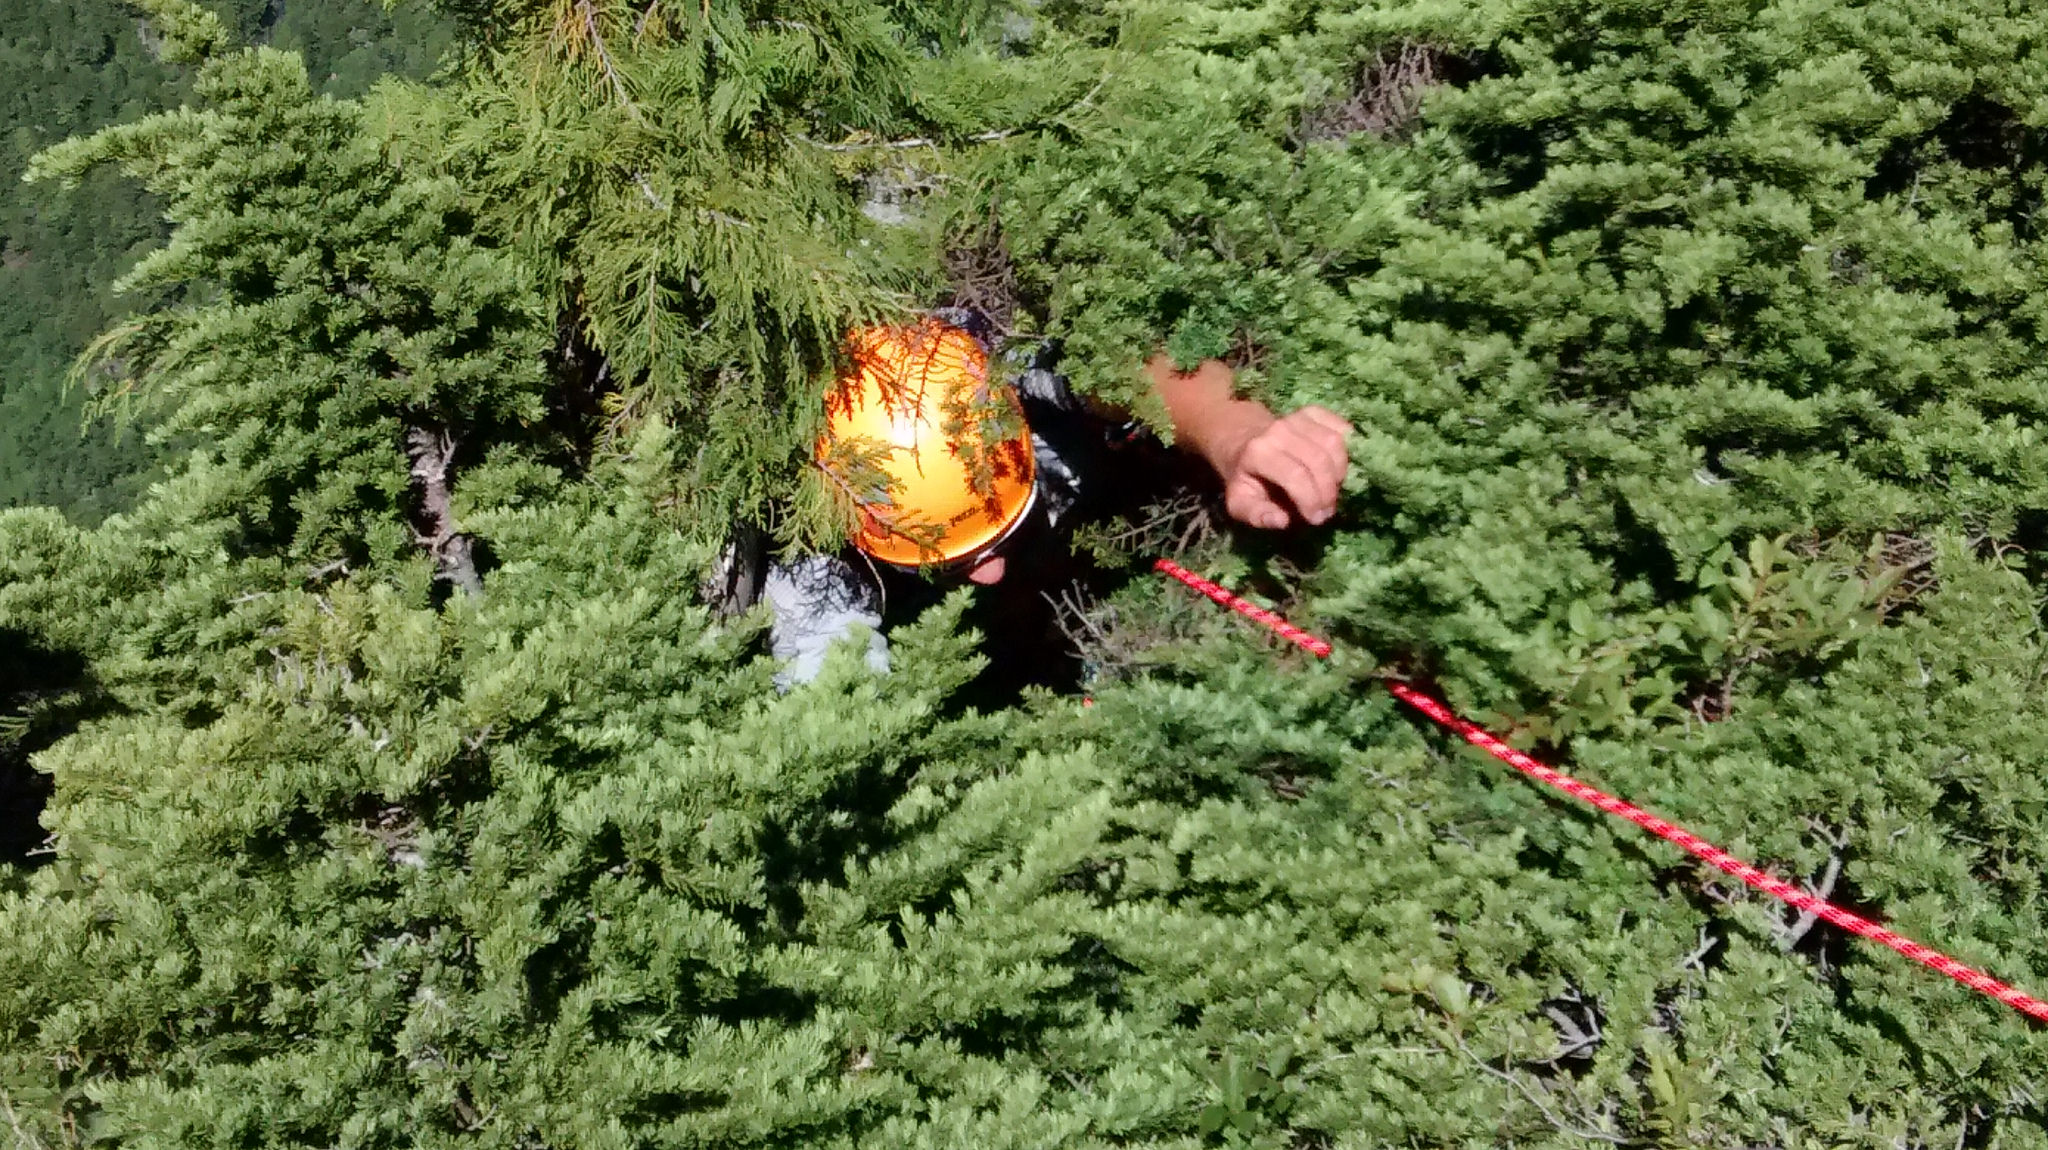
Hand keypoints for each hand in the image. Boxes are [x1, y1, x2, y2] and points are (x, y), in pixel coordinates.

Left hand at [1216, 405, 1351, 529]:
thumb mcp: (1240, 502)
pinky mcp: (1313, 412)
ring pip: (1334, 443)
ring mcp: (1297, 417)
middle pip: (1319, 460)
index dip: (1311, 500)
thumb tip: (1282, 521)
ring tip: (1332, 489)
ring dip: (1340, 472)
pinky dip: (1348, 449)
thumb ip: (1257, 515)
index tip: (1316, 518)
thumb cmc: (1245, 477)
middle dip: (1328, 491)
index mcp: (1258, 452)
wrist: (1241, 442)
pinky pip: (1341, 428)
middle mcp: (1279, 430)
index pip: (1296, 476)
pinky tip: (1338, 467)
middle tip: (1326, 510)